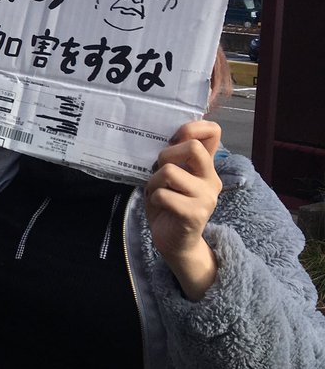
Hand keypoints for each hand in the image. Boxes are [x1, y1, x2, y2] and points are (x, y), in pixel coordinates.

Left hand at [144, 119, 222, 299]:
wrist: (175, 241)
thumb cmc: (169, 203)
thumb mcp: (171, 174)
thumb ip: (175, 155)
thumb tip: (166, 129)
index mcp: (206, 165)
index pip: (213, 132)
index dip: (192, 127)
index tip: (175, 138)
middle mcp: (211, 179)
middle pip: (193, 147)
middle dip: (166, 155)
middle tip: (160, 171)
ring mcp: (206, 197)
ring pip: (170, 171)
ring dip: (154, 181)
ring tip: (158, 192)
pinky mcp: (195, 214)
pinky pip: (163, 194)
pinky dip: (154, 198)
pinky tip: (160, 206)